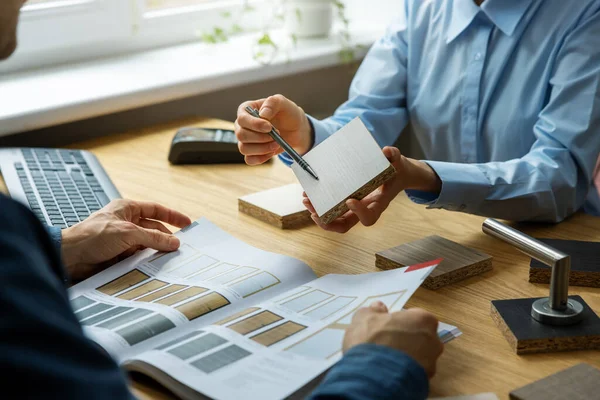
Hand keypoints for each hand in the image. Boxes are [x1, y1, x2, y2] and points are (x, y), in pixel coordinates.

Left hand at [61, 199, 191, 281]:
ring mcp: (122, 239)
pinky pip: (139, 257)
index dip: (172, 216)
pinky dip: (146, 261)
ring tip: (170, 259)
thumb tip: (174, 243)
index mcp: (127, 209)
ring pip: (147, 245)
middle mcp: (125, 222)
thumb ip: (153, 238)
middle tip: (180, 248)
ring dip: (156, 251)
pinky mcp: (118, 255)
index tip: (187, 224)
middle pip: (153, 229)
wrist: (69, 257)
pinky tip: (155, 267)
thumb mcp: (128, 233)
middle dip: (166, 238)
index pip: (155, 210)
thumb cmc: (92, 237)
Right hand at [235, 94, 312, 164]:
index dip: (254, 125)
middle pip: (241, 135)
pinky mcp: (251, 152)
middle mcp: (242, 125)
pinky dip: (261, 158)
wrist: (296, 129)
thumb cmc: (287, 113)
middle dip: (261, 138)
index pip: (242, 119)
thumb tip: (263, 114)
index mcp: (245, 110)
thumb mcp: (282, 103)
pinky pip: (249, 160)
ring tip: (277, 143)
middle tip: (277, 135)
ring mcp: (245, 140)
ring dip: (262, 148)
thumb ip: (272, 103)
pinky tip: (272, 151)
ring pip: (244, 149)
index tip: (269, 127)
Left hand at [303, 146, 441, 232]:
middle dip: (327, 222)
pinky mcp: (346, 202)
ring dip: (318, 214)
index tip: (350, 200)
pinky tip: (309, 194)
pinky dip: (319, 205)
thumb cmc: (396, 170)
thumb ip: (395, 156)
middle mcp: (364, 209)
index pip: (369, 217)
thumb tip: (387, 152)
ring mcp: (354, 208)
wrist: (397, 175)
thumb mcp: (398, 162)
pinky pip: (331, 209)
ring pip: (334, 220)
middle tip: (313, 210)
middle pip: (344, 225)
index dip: (359, 213)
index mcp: (379, 204)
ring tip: (306, 200)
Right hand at [343, 302, 443, 377]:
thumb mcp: (364, 317)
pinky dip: (404, 372)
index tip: (387, 326)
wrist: (373, 376)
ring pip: (419, 356)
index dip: (399, 321)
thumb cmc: (372, 339)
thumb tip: (379, 307)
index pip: (414, 317)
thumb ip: (374, 310)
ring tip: (385, 360)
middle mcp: (434, 341)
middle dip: (406, 339)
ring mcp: (431, 364)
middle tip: (386, 342)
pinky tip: (388, 372)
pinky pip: (413, 373)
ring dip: (406, 357)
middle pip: (420, 337)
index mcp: (423, 319)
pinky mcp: (424, 381)